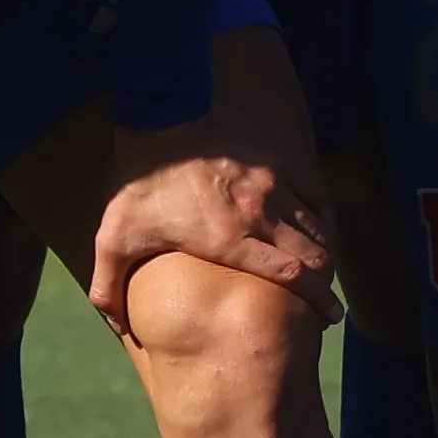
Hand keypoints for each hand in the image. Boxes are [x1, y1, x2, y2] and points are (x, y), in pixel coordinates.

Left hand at [89, 123, 328, 334]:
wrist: (165, 114)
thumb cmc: (140, 180)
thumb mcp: (114, 236)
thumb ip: (109, 284)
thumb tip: (112, 324)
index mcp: (229, 240)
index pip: (290, 275)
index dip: (316, 299)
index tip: (328, 318)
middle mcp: (260, 215)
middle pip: (313, 255)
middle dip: (325, 284)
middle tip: (327, 304)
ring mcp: (272, 186)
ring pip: (315, 226)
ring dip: (322, 251)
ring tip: (320, 270)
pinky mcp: (275, 163)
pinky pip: (309, 194)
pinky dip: (317, 216)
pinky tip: (314, 227)